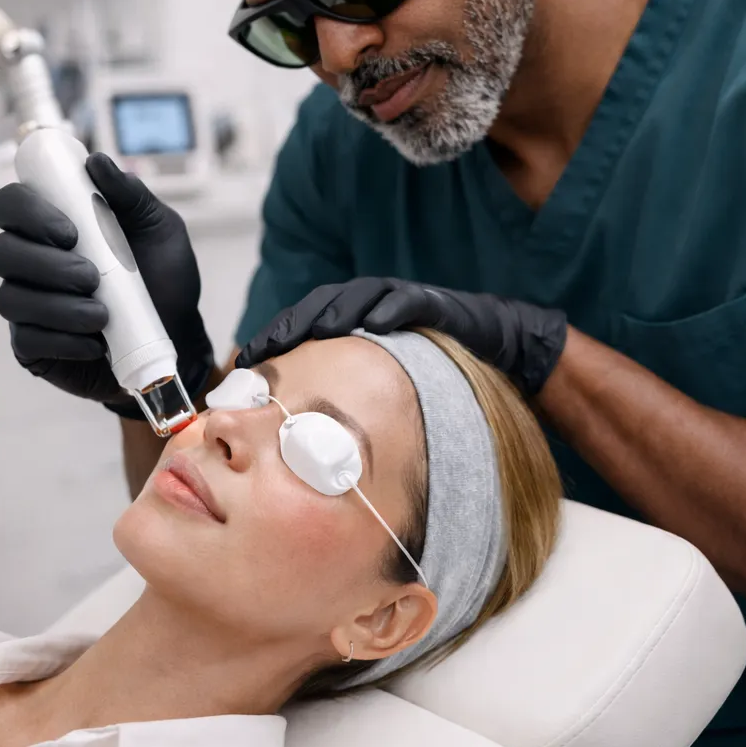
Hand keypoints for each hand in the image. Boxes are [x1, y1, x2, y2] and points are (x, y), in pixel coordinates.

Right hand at [0, 152, 215, 414]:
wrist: (179, 338)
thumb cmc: (164, 278)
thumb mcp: (159, 229)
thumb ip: (129, 194)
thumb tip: (96, 161)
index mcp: (52, 225)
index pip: (9, 205)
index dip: (26, 212)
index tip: (69, 231)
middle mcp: (30, 262)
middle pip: (0, 252)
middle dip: (44, 264)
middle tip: (91, 277)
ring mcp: (28, 306)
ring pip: (10, 299)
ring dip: (57, 306)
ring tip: (102, 316)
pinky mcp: (33, 348)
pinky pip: (27, 341)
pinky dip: (63, 341)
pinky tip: (96, 344)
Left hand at [236, 277, 566, 395]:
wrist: (498, 349)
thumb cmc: (437, 376)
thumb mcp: (384, 391)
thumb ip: (349, 404)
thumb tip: (304, 447)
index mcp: (353, 326)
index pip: (304, 326)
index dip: (276, 338)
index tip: (247, 361)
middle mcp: (372, 308)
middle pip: (320, 308)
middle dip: (291, 326)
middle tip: (266, 348)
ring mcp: (400, 301)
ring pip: (358, 299)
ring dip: (333, 313)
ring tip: (312, 331)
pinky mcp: (432, 303)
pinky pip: (407, 302)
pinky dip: (392, 309)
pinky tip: (378, 323)